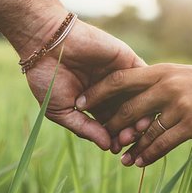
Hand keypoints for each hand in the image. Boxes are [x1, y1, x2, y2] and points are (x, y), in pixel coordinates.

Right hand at [24, 19, 149, 150]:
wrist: (46, 43)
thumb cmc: (48, 78)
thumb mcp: (61, 110)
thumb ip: (85, 128)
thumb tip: (107, 147)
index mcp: (95, 104)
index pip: (111, 125)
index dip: (115, 138)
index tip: (116, 149)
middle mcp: (110, 92)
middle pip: (128, 115)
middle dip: (129, 129)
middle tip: (128, 139)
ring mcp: (120, 76)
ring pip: (138, 99)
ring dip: (140, 114)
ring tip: (136, 127)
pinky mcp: (127, 60)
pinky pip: (143, 78)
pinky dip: (146, 92)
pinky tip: (144, 105)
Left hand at [76, 63, 191, 166]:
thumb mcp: (180, 74)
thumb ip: (157, 83)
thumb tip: (133, 98)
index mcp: (161, 70)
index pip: (119, 79)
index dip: (97, 92)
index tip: (81, 102)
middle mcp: (166, 86)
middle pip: (127, 109)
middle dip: (112, 126)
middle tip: (103, 138)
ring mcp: (179, 105)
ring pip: (144, 131)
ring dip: (130, 147)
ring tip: (120, 158)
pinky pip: (163, 144)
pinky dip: (148, 155)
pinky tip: (140, 162)